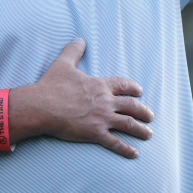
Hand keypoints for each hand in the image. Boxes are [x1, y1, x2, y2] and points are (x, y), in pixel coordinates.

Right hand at [15, 38, 153, 158]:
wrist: (41, 106)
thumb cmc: (51, 86)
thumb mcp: (63, 63)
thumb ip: (73, 51)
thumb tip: (79, 39)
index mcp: (99, 85)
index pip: (123, 85)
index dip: (133, 88)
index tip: (140, 92)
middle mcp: (105, 101)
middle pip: (132, 106)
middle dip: (144, 111)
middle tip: (150, 116)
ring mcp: (101, 118)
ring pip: (128, 124)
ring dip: (141, 130)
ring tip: (148, 134)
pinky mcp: (95, 133)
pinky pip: (115, 142)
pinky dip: (126, 149)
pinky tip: (134, 153)